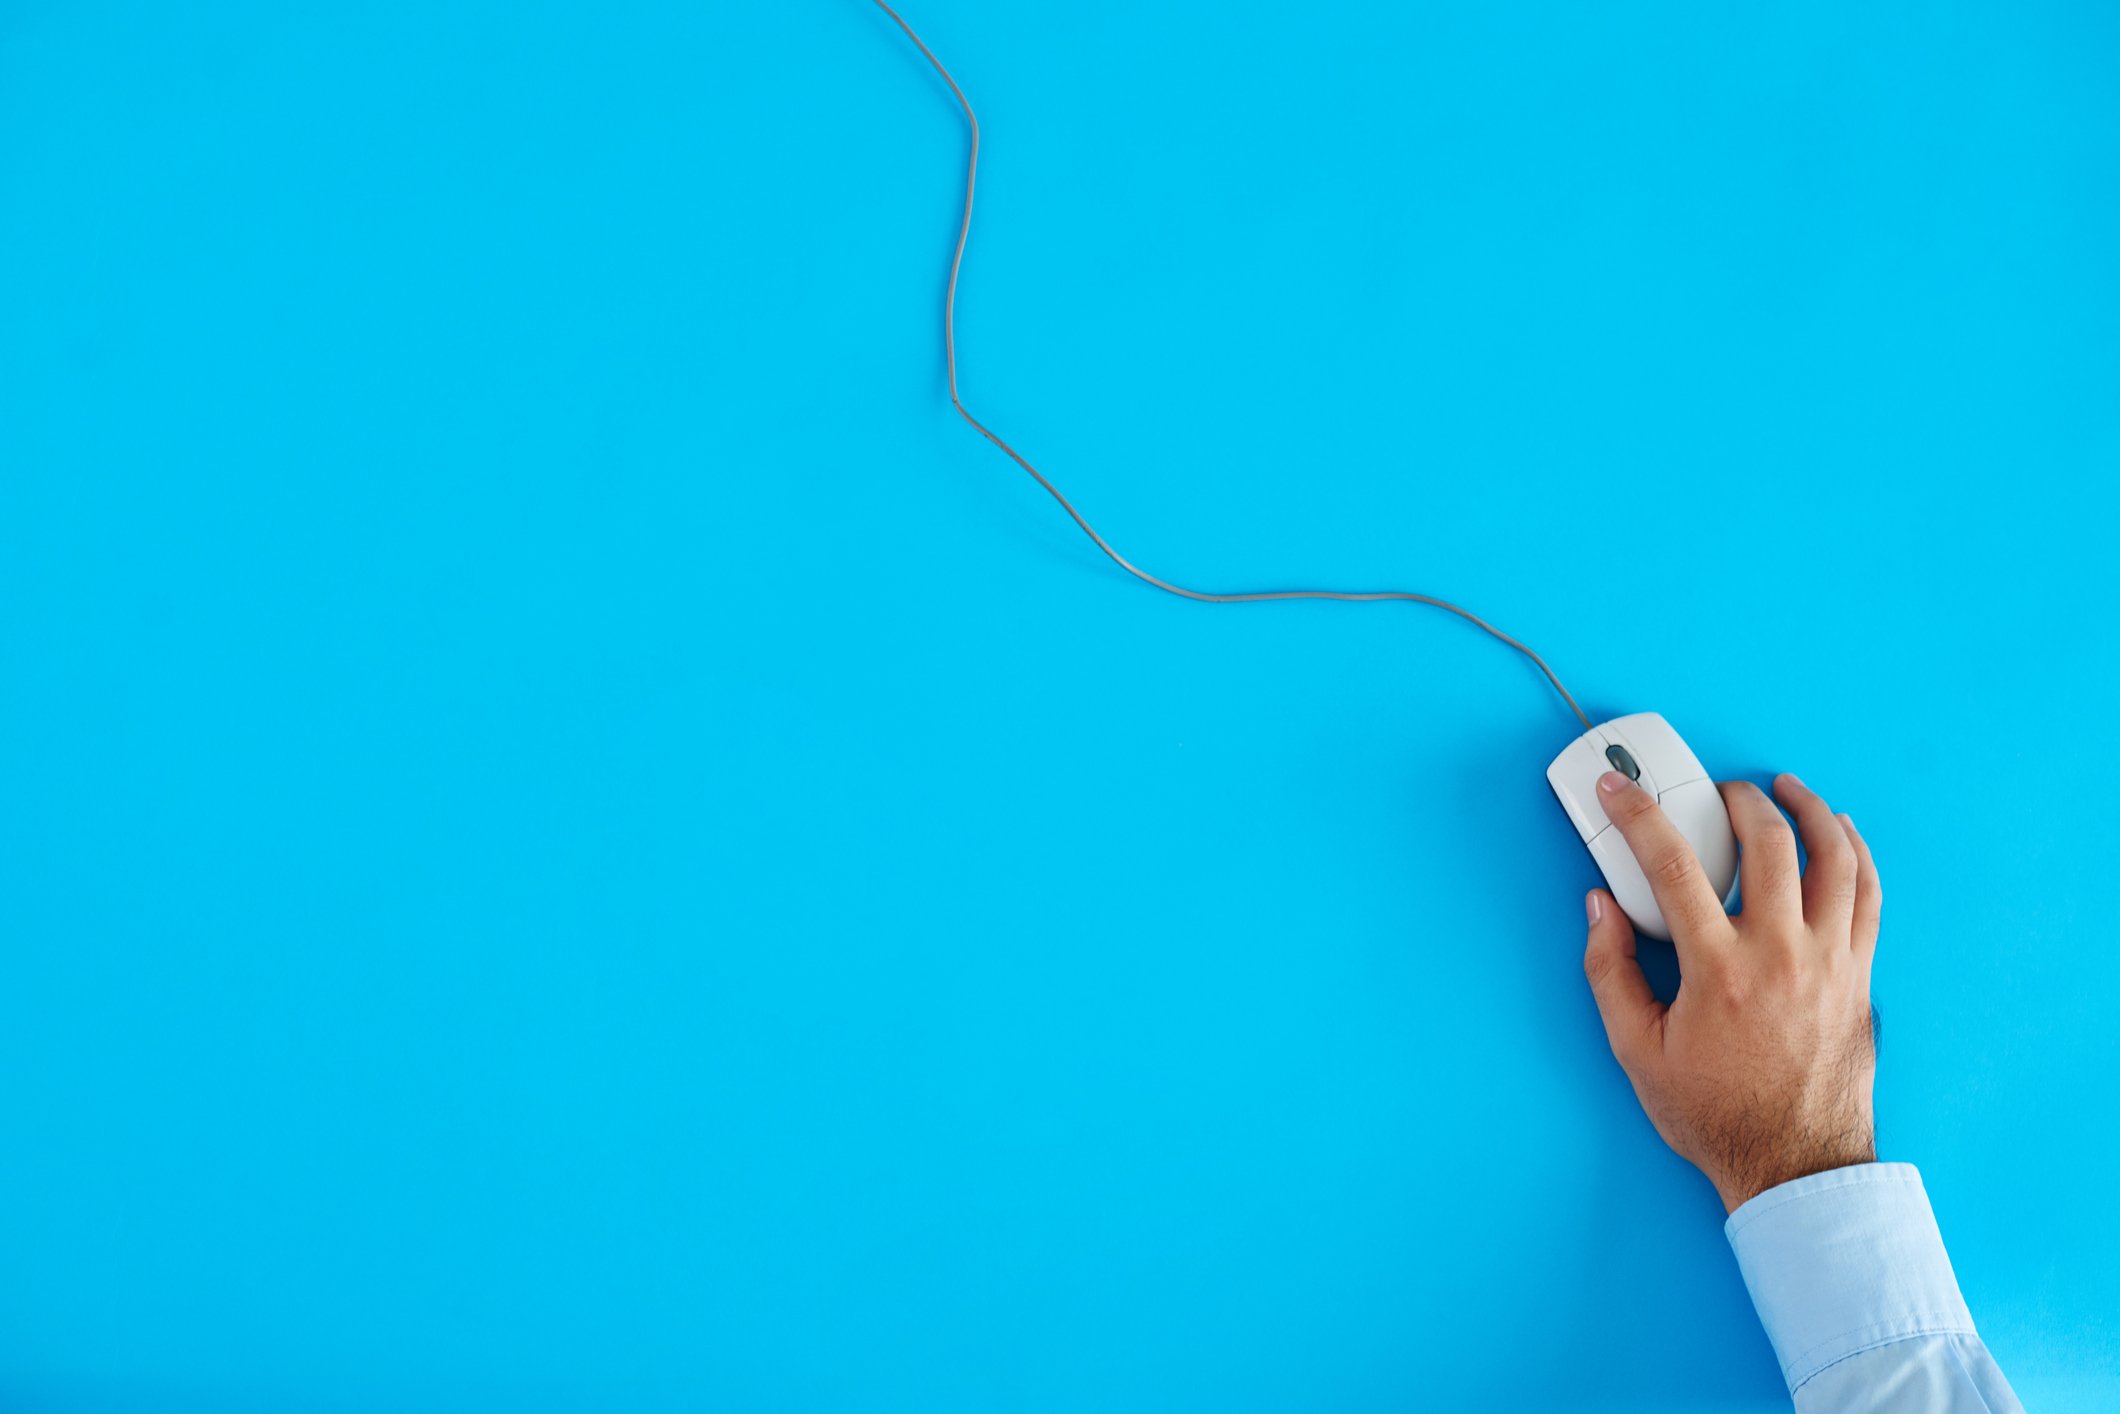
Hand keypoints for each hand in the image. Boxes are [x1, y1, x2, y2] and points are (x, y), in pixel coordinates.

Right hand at [1581, 772, 1882, 1212]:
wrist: (1795, 1164)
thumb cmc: (1716, 1114)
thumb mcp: (1636, 1051)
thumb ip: (1610, 972)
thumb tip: (1601, 909)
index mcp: (1720, 971)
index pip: (1674, 866)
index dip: (1639, 815)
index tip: (1618, 788)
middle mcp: (1782, 954)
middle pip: (1769, 841)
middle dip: (1736, 799)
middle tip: (1714, 792)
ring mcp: (1831, 961)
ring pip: (1834, 858)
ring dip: (1808, 809)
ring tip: (1784, 788)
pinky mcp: (1859, 974)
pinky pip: (1869, 895)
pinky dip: (1855, 852)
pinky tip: (1838, 832)